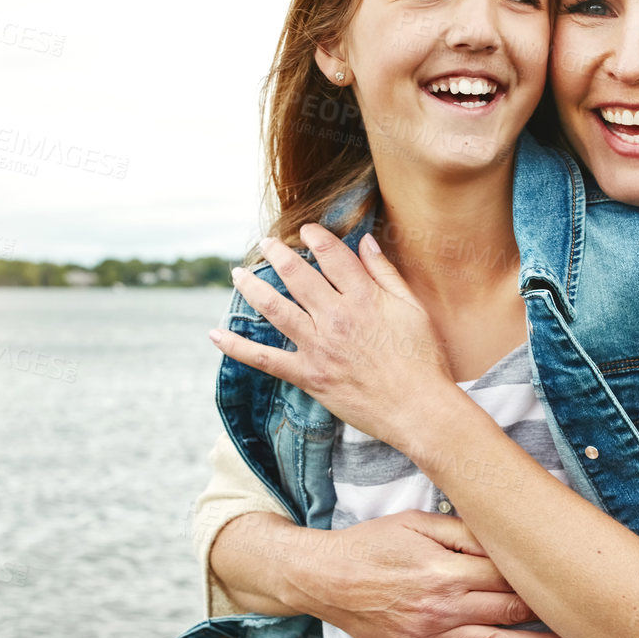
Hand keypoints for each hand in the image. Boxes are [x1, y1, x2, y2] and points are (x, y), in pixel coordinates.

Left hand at [208, 224, 453, 446]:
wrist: (418, 407)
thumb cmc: (423, 358)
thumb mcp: (412, 307)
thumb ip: (385, 272)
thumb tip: (365, 241)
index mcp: (364, 297)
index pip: (332, 255)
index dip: (315, 237)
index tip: (305, 230)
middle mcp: (336, 317)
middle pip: (297, 275)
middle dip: (276, 254)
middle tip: (264, 244)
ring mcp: (318, 346)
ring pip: (274, 309)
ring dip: (252, 287)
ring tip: (238, 274)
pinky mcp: (307, 375)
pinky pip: (264, 359)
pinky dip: (236, 347)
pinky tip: (215, 334)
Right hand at [298, 509, 574, 637]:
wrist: (326, 578)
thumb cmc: (372, 544)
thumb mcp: (417, 523)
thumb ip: (462, 532)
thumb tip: (503, 537)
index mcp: (446, 571)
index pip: (508, 578)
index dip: (540, 580)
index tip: (569, 580)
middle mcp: (444, 608)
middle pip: (510, 614)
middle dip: (551, 617)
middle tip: (586, 618)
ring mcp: (431, 636)